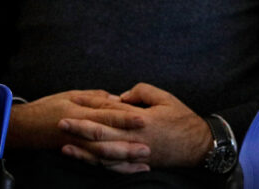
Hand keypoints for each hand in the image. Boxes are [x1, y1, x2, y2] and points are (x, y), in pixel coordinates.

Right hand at [8, 90, 148, 171]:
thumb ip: (96, 98)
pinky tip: (130, 169)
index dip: (124, 118)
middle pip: (107, 141)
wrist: (24, 127)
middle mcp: (80, 133)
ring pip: (104, 157)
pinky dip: (114, 168)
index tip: (142, 119)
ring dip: (123, 161)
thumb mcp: (71, 95)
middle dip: (128, 146)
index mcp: (80, 114)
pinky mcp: (79, 155)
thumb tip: (118, 100)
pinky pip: (98, 164)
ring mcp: (79, 147)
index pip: (106, 115)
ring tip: (144, 162)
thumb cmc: (49, 107)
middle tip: (148, 149)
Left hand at [61, 83, 213, 169]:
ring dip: (82, 150)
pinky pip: (112, 167)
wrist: (198, 146)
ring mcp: (134, 154)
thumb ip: (142, 92)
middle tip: (60, 122)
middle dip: (79, 128)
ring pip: (102, 154)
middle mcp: (134, 138)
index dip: (91, 106)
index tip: (75, 100)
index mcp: (141, 119)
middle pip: (101, 134)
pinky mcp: (136, 165)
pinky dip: (96, 165)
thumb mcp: (166, 98)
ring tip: (63, 145)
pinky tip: (85, 161)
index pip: (110, 111)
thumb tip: (121, 96)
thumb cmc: (182, 120)